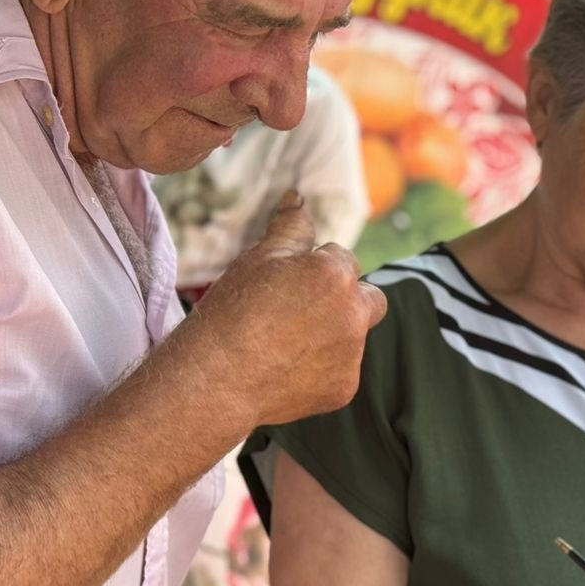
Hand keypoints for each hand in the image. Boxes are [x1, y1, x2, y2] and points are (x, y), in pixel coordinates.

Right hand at [185, 191, 389, 427]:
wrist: (215, 382)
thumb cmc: (232, 314)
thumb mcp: (257, 260)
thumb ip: (290, 227)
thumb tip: (299, 197)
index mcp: (335, 275)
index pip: (342, 260)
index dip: (313, 270)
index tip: (286, 286)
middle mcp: (354, 314)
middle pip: (369, 297)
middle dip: (347, 299)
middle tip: (302, 310)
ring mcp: (353, 355)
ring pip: (354, 335)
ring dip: (332, 335)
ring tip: (283, 344)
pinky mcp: (345, 389)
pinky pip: (342, 370)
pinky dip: (321, 369)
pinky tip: (285, 370)